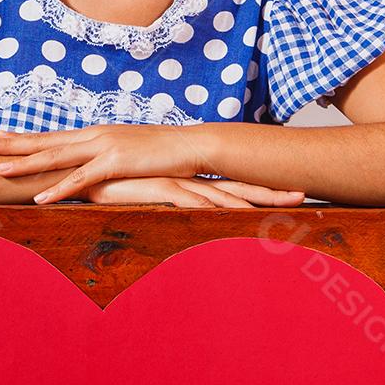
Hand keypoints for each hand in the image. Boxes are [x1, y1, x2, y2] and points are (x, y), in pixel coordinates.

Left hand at [0, 123, 207, 202]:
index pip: (52, 135)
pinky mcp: (117, 162)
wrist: (192, 146)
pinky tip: (40, 196)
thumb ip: (107, 159)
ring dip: (25, 165)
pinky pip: (82, 178)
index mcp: (96, 133)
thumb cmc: (162, 153)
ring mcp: (104, 146)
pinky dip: (59, 188)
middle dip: (12, 144)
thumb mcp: (129, 153)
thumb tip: (93, 169)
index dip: (22, 136)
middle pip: (46, 141)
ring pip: (56, 157)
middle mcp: (94, 135)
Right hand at [81, 175, 304, 207]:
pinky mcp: (160, 188)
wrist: (81, 169)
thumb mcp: (142, 196)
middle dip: (271, 192)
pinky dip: (215, 209)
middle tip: (303, 195)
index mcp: (188, 179)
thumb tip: (180, 215)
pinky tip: (235, 215)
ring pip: (222, 195)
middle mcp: (188, 178)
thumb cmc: (110, 184)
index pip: (231, 183)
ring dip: (252, 203)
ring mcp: (176, 182)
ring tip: (281, 209)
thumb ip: (160, 202)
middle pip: (238, 185)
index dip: (261, 188)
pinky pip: (193, 201)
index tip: (289, 192)